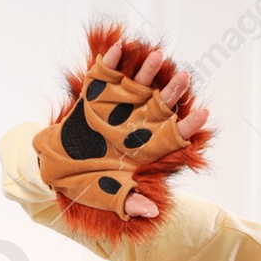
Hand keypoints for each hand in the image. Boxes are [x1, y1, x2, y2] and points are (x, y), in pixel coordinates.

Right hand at [96, 40, 209, 218]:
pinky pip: (105, 72)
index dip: (189, 124)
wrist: (57, 168)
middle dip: (174, 91)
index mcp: (144, 146)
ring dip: (148, 70)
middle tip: (185, 77)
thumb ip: (129, 203)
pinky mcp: (95, 93)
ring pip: (138, 84)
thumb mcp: (107, 196)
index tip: (203, 113)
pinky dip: (112, 60)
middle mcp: (135, 122)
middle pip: (161, 104)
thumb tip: (153, 212)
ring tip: (157, 55)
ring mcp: (116, 106)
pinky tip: (120, 48)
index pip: (173, 134)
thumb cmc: (87, 183)